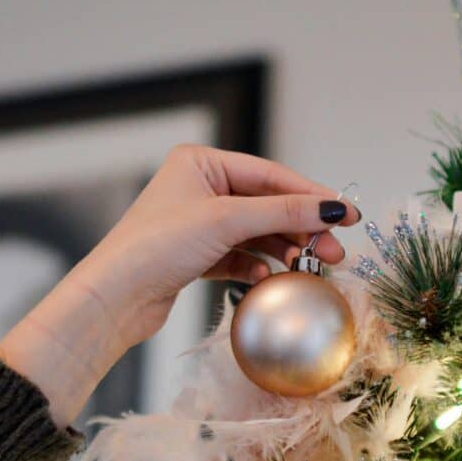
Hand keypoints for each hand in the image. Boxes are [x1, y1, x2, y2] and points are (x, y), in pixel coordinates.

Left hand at [0, 145, 359, 424]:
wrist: (114, 298)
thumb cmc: (158, 246)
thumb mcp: (227, 221)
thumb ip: (284, 213)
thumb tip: (333, 208)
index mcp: (201, 163)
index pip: (270, 175)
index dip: (311, 195)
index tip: (347, 215)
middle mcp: (199, 188)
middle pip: (266, 205)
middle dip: (301, 228)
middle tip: (333, 252)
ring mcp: (197, 224)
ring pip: (256, 233)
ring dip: (284, 250)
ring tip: (311, 267)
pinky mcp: (195, 257)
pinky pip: (240, 257)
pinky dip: (257, 267)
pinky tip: (268, 278)